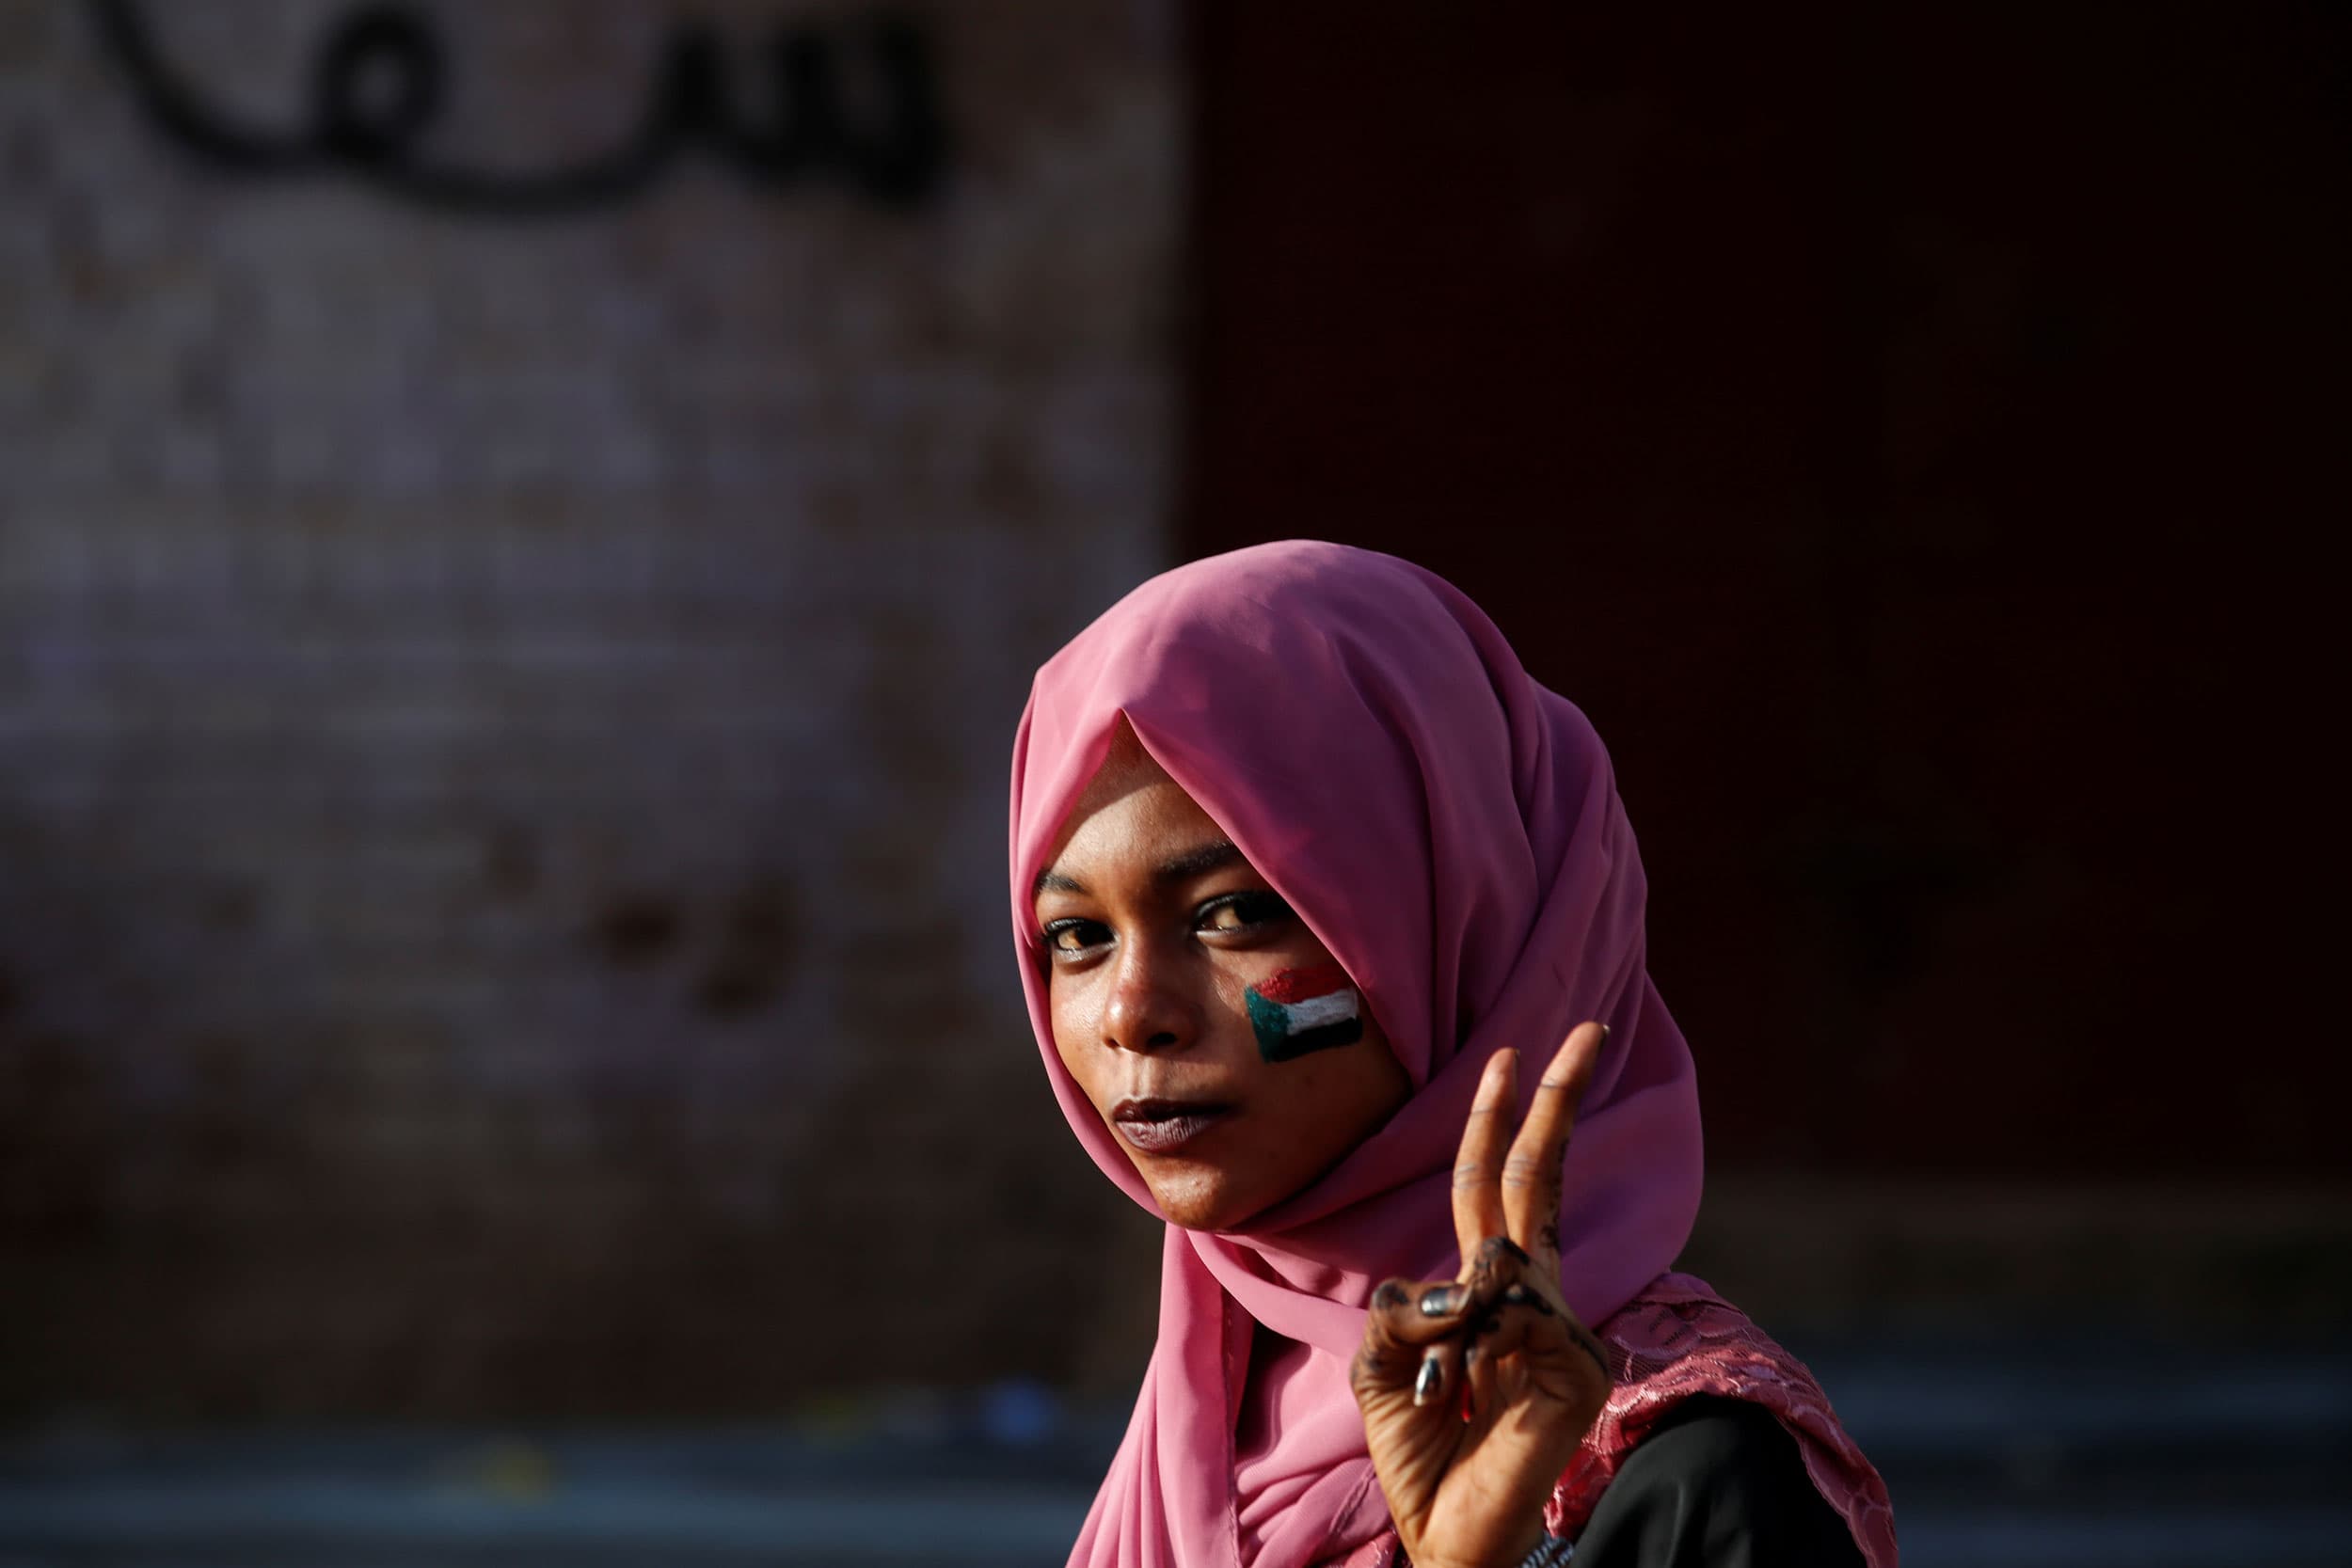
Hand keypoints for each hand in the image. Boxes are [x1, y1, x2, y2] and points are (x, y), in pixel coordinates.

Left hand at [1349, 1024, 1613, 1567]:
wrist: (1447, 1529)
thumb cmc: (1415, 1445)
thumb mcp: (1380, 1359)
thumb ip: (1403, 1304)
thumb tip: (1464, 1283)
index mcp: (1486, 1285)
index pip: (1494, 1184)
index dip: (1497, 1119)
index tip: (1509, 1054)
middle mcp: (1532, 1294)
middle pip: (1539, 1178)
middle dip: (1556, 1102)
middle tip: (1584, 1032)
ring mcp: (1564, 1329)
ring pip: (1496, 1265)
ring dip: (1446, 1330)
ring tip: (1441, 1393)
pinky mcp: (1581, 1366)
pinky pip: (1510, 1319)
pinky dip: (1469, 1351)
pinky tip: (1469, 1396)